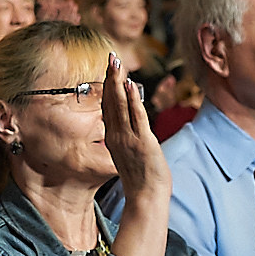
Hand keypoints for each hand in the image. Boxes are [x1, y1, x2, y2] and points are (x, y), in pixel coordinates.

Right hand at [101, 52, 170, 205]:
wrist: (146, 198)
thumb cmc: (141, 180)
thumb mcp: (128, 156)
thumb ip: (125, 140)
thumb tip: (124, 130)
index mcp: (113, 137)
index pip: (108, 106)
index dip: (108, 86)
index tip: (109, 69)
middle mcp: (117, 136)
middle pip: (111, 101)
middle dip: (111, 78)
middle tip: (111, 57)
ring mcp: (128, 139)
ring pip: (121, 106)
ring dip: (119, 83)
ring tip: (117, 64)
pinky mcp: (142, 142)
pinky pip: (136, 117)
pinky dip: (133, 100)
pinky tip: (131, 85)